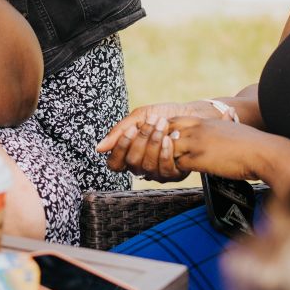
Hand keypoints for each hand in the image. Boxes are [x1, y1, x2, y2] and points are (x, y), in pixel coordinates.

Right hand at [97, 101, 216, 180]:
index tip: (131, 129)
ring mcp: (158, 173)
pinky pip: (166, 169)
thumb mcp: (139, 117)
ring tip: (162, 124)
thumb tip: (98, 149)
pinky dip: (167, 151)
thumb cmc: (163, 115)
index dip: (120, 149)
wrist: (191, 115)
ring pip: (148, 167)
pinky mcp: (175, 174)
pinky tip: (171, 138)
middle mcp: (142, 168)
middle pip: (132, 163)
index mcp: (129, 155)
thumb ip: (120, 131)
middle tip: (152, 121)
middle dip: (142, 139)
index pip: (114, 164)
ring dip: (155, 142)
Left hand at [160, 114, 273, 181]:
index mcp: (204, 122)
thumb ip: (226, 119)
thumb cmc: (251, 141)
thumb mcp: (234, 124)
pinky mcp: (200, 160)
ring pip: (169, 148)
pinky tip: (185, 173)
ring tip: (174, 165)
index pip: (174, 121)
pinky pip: (178, 164)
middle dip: (163, 143)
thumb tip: (230, 111)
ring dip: (170, 158)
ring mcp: (197, 144)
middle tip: (166, 154)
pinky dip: (178, 169)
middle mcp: (197, 130)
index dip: (168, 130)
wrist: (262, 152)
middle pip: (167, 133)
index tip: (169, 140)